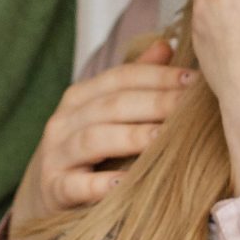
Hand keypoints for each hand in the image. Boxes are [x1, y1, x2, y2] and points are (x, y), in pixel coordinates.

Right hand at [8, 38, 194, 239]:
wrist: (46, 194)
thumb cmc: (87, 150)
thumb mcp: (106, 114)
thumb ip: (134, 81)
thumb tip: (165, 45)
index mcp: (81, 97)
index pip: (121, 78)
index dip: (157, 76)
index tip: (194, 80)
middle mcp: (65, 121)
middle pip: (111, 105)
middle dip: (154, 103)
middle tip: (188, 108)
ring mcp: (56, 155)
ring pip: (93, 140)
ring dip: (130, 137)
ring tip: (162, 138)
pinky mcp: (54, 190)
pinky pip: (77, 185)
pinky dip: (100, 185)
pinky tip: (125, 183)